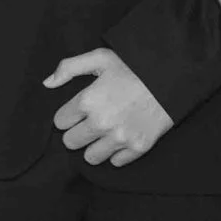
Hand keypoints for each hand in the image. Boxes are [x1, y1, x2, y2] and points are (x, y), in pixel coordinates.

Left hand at [44, 48, 174, 165]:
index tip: (77, 112)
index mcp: (87, 101)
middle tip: (89, 123)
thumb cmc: (134, 66)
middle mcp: (100, 123)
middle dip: (77, 133)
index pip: (60, 122)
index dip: (67, 116)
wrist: (172, 77)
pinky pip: (115, 162)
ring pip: (90, 157)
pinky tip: (120, 138)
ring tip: (104, 133)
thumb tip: (47, 83)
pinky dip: (116, 154)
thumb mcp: (100, 58)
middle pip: (71, 143)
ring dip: (94, 146)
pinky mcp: (138, 147)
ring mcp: (120, 137)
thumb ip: (69, 68)